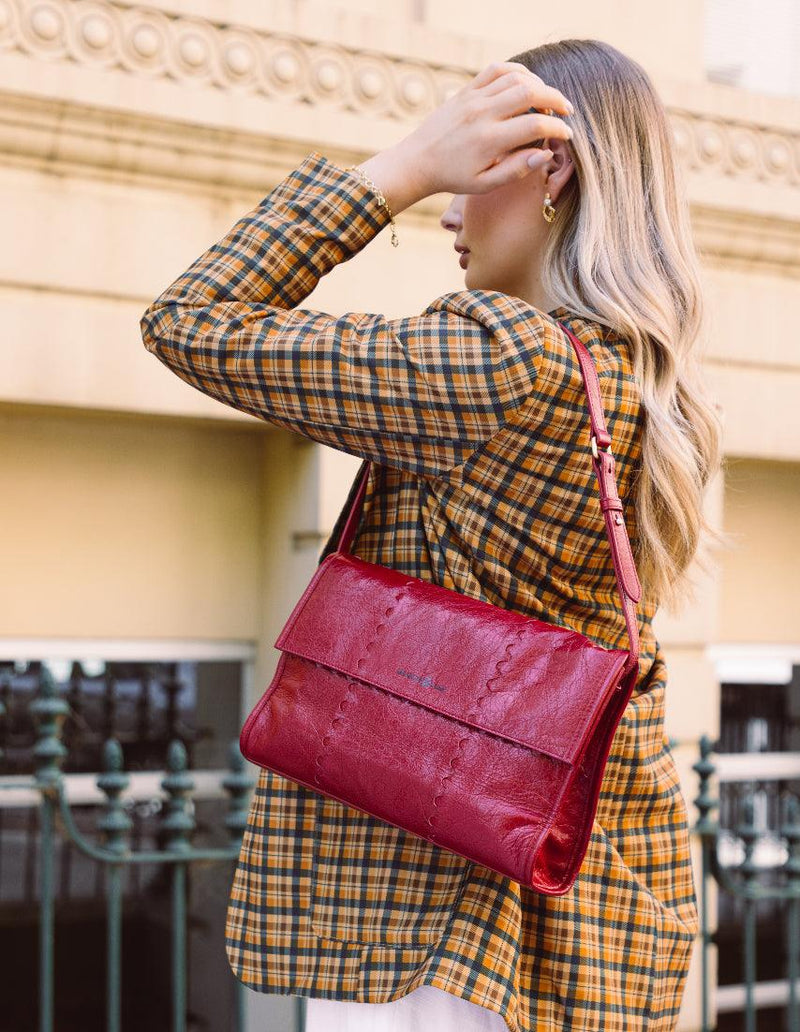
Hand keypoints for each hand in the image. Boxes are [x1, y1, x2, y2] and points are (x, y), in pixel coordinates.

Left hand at [352, 62, 573, 215]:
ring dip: (539, 85)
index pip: (534, 125)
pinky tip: (527, 84)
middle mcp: (483, 114)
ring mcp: (474, 98)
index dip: (557, 128)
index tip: (566, 135)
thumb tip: (546, 154)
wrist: (419, 161)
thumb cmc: (453, 178)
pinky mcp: (467, 90)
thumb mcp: (484, 185)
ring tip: (548, 100)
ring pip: (516, 77)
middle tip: (566, 111)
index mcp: (489, 141)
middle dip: (555, 99)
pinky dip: (518, 71)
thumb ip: (516, 170)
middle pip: (530, 92)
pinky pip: (497, 69)